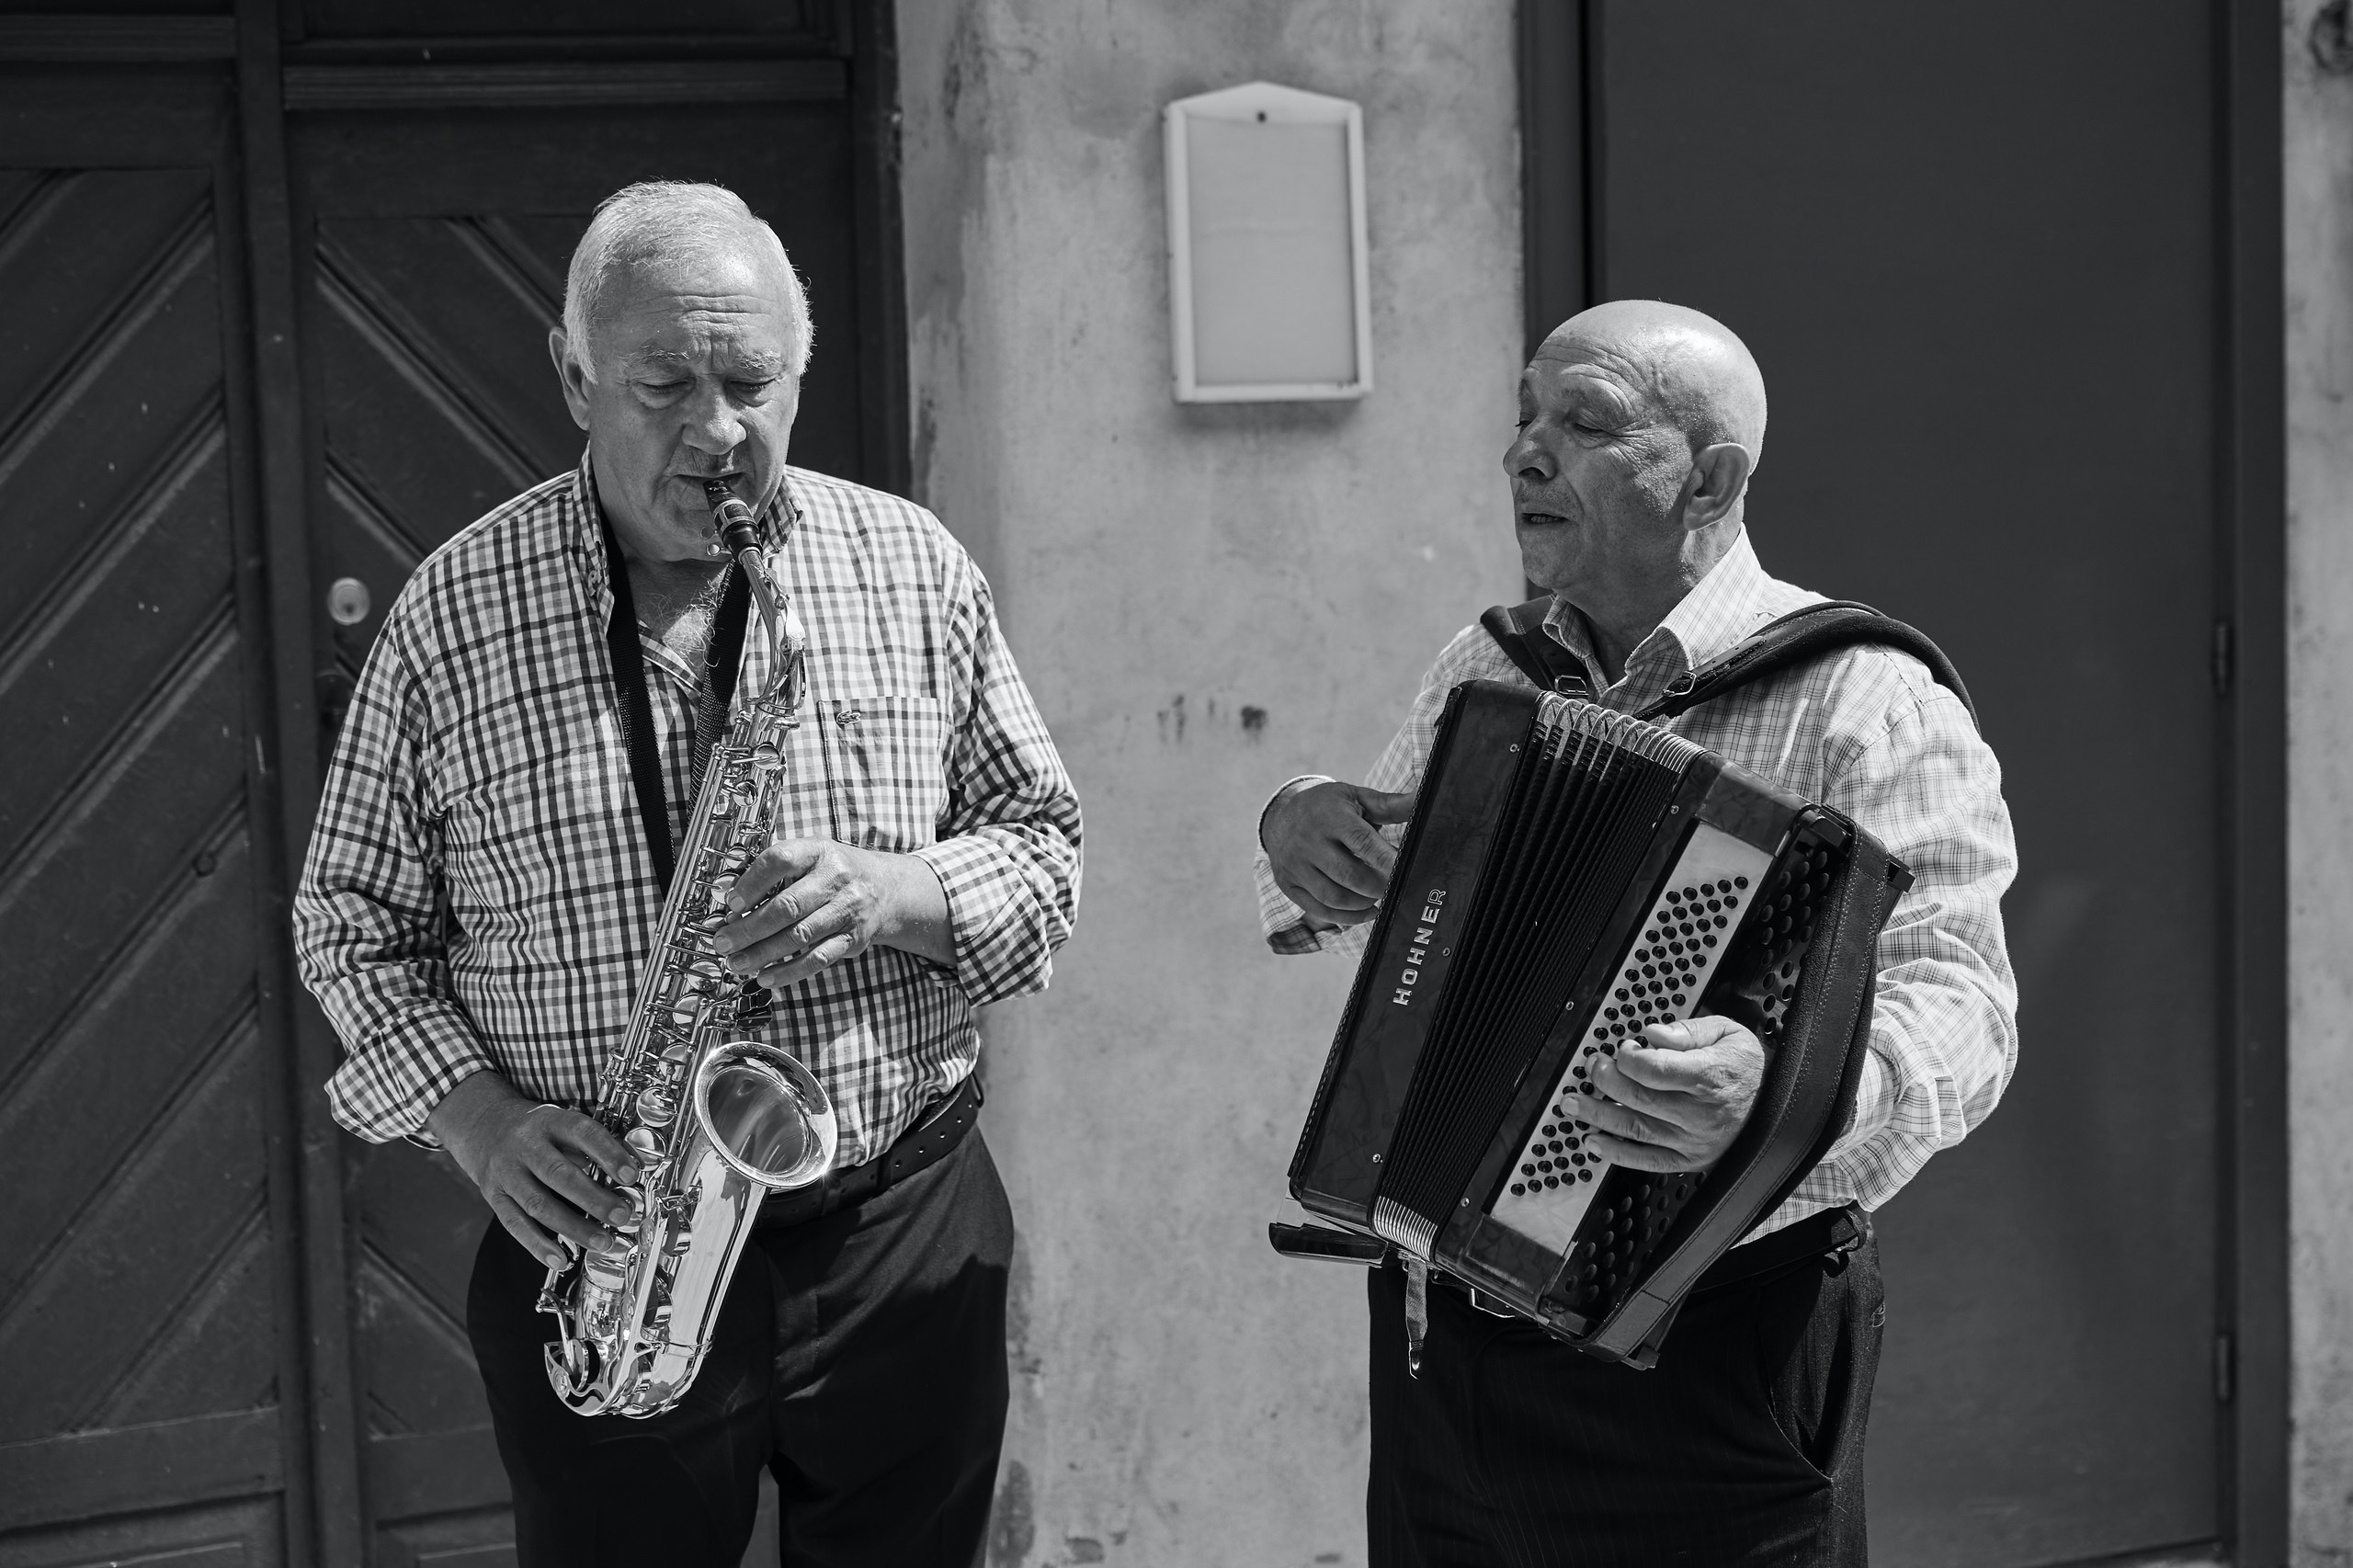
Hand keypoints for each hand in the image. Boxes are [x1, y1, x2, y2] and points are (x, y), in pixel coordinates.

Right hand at [427, 1071, 638, 1269]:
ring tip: (602, 1242)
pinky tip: (560, 1259)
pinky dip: (537, 1245)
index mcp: (550, 1120)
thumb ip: (592, 1144)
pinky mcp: (494, 1196)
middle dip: (593, 1199)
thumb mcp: (563, 1123)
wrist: (484, 1127)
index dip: (608, 1154)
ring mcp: (506, 1172)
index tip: (631, 1174)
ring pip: (538, 1204)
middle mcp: (525, 1145)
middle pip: (559, 1175)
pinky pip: (515, 1224)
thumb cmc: (539, 1131)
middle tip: (621, 1216)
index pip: (582, 1133)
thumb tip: (629, 1170)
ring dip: (572, 1227)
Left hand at [714, 836, 950, 988]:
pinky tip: (766, 977)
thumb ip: (775, 874)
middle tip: (722, 942)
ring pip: (799, 936)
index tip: (729, 906)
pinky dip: (789, 971)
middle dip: (749, 929)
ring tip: (736, 963)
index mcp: (818, 851)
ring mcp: (847, 910)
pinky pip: (818, 958)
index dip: (750, 884)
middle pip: (787, 906)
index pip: (780, 861)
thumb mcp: (810, 856)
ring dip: (763, 953)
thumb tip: (732, 908)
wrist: (886, 888)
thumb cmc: (832, 872)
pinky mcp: (853, 938)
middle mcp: (836, 878)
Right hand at [1261, 780, 1418, 927]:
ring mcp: (1295, 866)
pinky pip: (1319, 910)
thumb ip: (1390, 804)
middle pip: (1349, 875)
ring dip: (1363, 903)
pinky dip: (1347, 917)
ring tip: (1378, 895)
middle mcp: (1309, 842)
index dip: (1386, 861)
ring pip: (1333, 897)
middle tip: (1395, 886)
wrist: (1280, 816)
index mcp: (1330, 817)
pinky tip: (1366, 910)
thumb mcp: (1355, 798)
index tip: (1406, 871)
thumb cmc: (1327, 807)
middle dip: (1378, 886)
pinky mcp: (1288, 885)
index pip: (1362, 843)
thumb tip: (1424, 800)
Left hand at [1575, 1015, 1764, 1171]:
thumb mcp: (1728, 1033)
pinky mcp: (1689, 1160)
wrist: (1776, 1105)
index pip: (1657, 1070)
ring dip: (1598, 1116)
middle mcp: (1701, 1113)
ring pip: (1636, 1128)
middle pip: (1640, 1098)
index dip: (1629, 1058)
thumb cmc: (1744, 1066)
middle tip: (1592, 1067)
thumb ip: (1688, 1030)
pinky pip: (1647, 1161)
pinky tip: (1593, 1141)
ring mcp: (1694, 1140)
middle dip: (1606, 1081)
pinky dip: (1616, 1153)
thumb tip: (1652, 1034)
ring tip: (1572, 1103)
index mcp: (1710, 1076)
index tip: (1623, 1049)